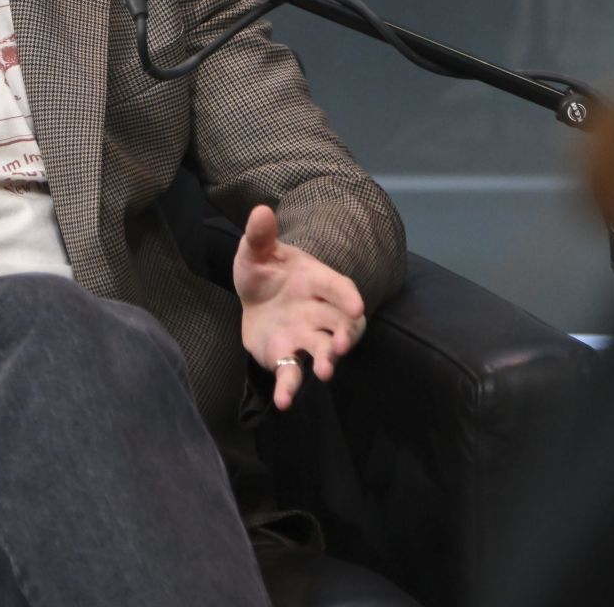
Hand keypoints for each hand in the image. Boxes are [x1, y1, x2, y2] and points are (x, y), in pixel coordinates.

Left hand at [233, 205, 366, 409]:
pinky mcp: (288, 357)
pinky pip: (292, 375)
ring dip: (325, 361)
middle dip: (345, 336)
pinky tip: (284, 402)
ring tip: (324, 373)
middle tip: (342, 346)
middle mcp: (318, 311)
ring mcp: (305, 336)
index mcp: (315, 280)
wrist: (257, 297)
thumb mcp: (257, 251)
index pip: (338, 287)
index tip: (357, 305)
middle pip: (340, 324)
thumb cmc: (265, 271)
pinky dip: (290, 388)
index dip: (347, 296)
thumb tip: (259, 210)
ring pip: (322, 351)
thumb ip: (260, 235)